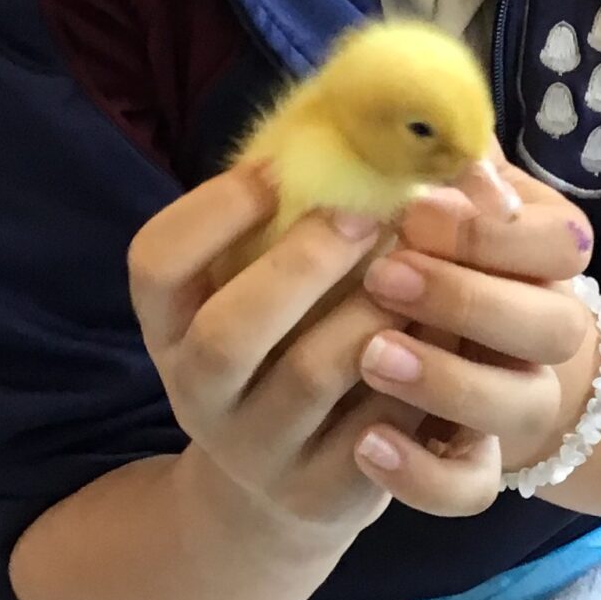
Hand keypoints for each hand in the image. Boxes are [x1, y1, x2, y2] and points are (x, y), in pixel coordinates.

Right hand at [128, 166, 437, 537]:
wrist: (285, 488)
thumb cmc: (284, 349)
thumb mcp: (258, 290)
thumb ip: (284, 219)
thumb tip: (342, 106)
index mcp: (170, 330)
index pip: (155, 265)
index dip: (211, 212)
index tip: (277, 169)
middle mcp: (199, 394)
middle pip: (228, 335)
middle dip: (302, 264)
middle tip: (366, 216)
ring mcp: (259, 451)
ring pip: (312, 378)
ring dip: (373, 310)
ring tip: (420, 268)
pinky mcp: (326, 492)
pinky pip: (376, 429)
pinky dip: (417, 373)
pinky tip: (446, 331)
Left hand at [352, 158, 598, 509]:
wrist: (441, 358)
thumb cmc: (428, 254)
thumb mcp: (440, 199)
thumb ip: (436, 160)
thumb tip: (414, 113)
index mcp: (547, 259)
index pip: (559, 243)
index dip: (492, 230)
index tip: (416, 208)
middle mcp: (546, 335)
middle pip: (552, 324)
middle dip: (467, 296)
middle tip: (384, 274)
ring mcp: (516, 406)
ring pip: (517, 406)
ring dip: (446, 378)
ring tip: (372, 356)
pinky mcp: (475, 468)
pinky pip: (469, 490)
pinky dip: (421, 473)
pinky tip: (365, 445)